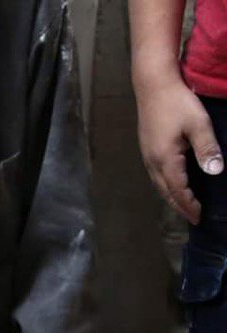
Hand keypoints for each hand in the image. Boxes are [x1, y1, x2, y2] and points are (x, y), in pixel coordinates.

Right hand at [136, 75, 221, 223]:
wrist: (153, 85)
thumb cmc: (177, 102)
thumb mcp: (199, 124)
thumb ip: (208, 149)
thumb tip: (216, 172)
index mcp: (165, 159)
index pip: (178, 189)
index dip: (189, 205)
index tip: (199, 216)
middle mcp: (152, 162)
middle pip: (165, 191)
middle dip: (179, 206)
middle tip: (193, 217)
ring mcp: (147, 155)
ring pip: (158, 184)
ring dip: (171, 197)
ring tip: (184, 204)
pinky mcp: (147, 148)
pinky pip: (156, 175)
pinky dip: (166, 185)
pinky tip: (173, 183)